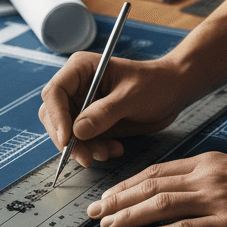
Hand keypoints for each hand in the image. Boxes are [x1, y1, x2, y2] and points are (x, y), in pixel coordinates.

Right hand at [38, 54, 185, 167]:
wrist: (173, 93)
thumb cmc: (156, 84)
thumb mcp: (131, 97)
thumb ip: (104, 113)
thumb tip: (76, 132)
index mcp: (81, 70)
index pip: (55, 93)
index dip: (56, 117)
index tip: (67, 139)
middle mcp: (76, 88)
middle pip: (54, 116)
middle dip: (68, 140)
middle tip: (86, 157)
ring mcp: (82, 106)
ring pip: (66, 133)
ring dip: (83, 148)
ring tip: (108, 153)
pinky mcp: (91, 123)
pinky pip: (82, 142)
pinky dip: (94, 150)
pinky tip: (115, 149)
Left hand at [86, 153, 226, 226]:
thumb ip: (203, 175)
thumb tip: (172, 186)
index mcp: (206, 163)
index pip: (155, 171)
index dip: (126, 184)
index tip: (107, 195)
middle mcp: (206, 178)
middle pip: (150, 186)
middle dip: (117, 200)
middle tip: (94, 212)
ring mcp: (216, 201)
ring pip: (160, 205)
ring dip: (128, 216)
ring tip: (106, 226)